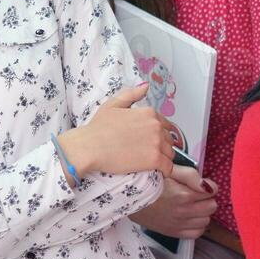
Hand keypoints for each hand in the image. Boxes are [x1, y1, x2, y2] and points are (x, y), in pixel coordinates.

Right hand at [59, 84, 178, 180]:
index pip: (166, 125)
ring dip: (164, 159)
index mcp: (149, 113)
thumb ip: (131, 94)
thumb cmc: (98, 128)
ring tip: (152, 163)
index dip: (160, 134)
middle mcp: (156, 126)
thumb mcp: (113, 104)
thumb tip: (146, 86)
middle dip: (163, 147)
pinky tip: (161, 172)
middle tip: (149, 154)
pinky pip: (169, 167)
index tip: (152, 142)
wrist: (89, 147)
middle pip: (169, 140)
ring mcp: (156, 143)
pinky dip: (167, 171)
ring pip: (170, 154)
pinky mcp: (154, 159)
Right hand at [130, 166, 216, 238]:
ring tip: (192, 206)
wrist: (130, 200)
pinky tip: (190, 218)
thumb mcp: (169, 171)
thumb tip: (208, 185)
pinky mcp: (174, 233)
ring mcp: (180, 224)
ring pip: (206, 220)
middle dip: (207, 199)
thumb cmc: (149, 182)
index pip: (212, 191)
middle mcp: (184, 212)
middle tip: (196, 195)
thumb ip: (191, 175)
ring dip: (202, 212)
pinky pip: (197, 233)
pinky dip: (197, 225)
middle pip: (212, 206)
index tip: (200, 185)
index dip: (208, 186)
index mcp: (184, 195)